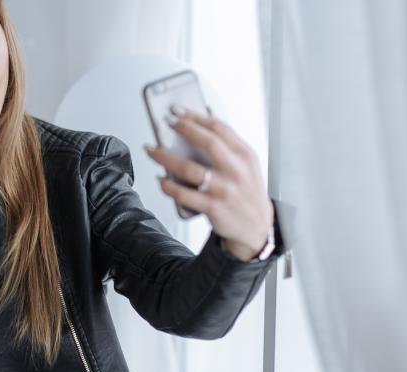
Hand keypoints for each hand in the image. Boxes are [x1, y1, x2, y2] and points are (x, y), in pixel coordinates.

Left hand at [145, 108, 273, 261]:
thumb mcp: (246, 164)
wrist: (255, 227)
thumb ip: (228, 143)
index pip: (220, 128)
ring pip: (189, 169)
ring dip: (165, 157)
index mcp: (245, 155)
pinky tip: (161, 179)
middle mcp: (236, 170)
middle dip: (183, 128)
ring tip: (151, 150)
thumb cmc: (245, 191)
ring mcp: (224, 189)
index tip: (178, 109)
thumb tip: (205, 114)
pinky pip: (183, 194)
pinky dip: (168, 186)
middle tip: (165, 121)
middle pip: (208, 142)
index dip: (197, 116)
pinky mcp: (213, 207)